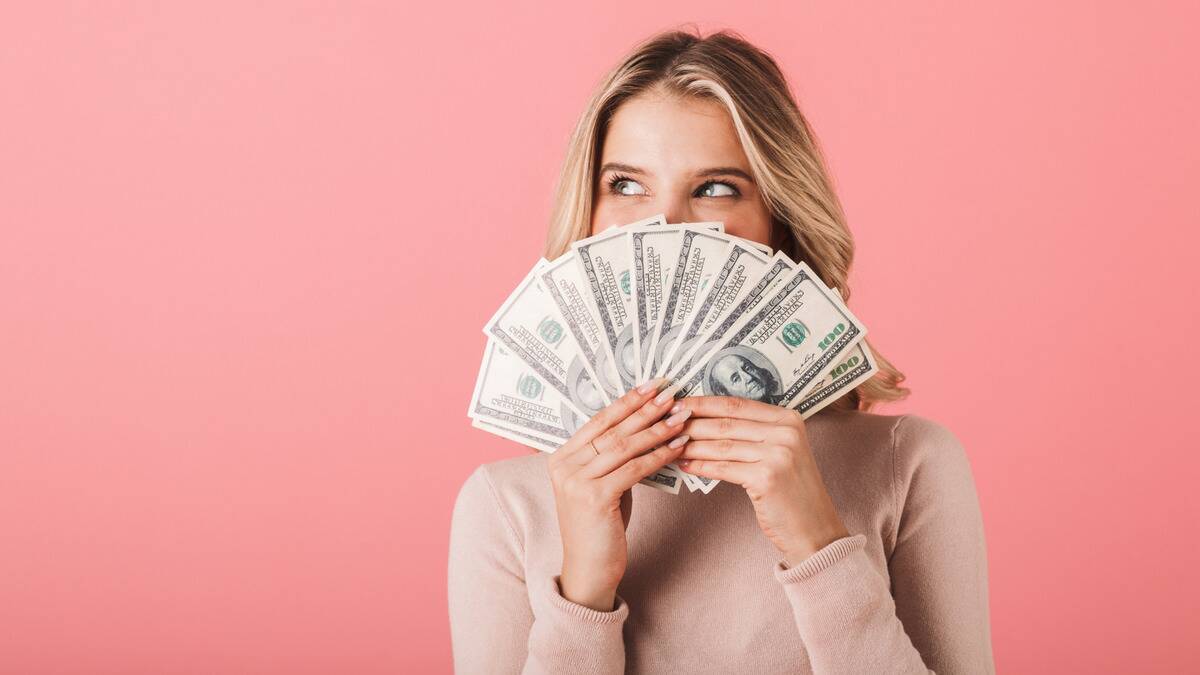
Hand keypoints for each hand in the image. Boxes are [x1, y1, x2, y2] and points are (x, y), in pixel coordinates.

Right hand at [547, 378, 691, 610]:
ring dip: (657, 429)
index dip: (627, 401)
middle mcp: (564, 466)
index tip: (652, 385)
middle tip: (672, 393)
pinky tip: (678, 446)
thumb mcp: (602, 485)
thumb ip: (613, 458)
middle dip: (646, 409)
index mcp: (561, 457)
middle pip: (612, 428)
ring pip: (624, 446)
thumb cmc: (600, 527)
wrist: (588, 570)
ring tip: (682, 416)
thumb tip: (646, 427)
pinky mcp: (594, 498)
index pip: (598, 420)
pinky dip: (659, 456)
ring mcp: (576, 482)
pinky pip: (634, 469)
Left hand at [675, 396, 849, 565]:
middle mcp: (785, 432)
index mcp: (788, 418)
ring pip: (721, 444)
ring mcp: (778, 454)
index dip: (703, 402)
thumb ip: (753, 433)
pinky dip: (700, 466)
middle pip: (725, 422)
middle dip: (691, 422)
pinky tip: (684, 465)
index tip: (678, 403)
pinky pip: (723, 468)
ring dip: (690, 445)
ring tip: (669, 445)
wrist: (814, 530)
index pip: (736, 403)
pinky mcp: (767, 477)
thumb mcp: (780, 452)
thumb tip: (707, 419)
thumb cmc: (792, 492)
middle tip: (664, 423)